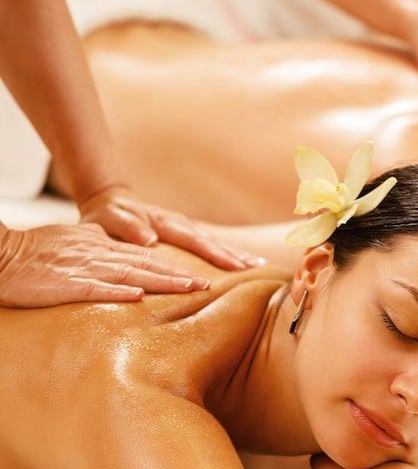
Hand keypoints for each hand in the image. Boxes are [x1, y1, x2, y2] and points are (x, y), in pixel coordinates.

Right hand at [0, 222, 222, 307]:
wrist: (0, 253)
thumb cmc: (31, 253)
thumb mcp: (71, 245)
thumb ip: (97, 252)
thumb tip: (120, 269)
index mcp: (98, 245)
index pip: (142, 256)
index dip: (172, 267)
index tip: (197, 277)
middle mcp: (96, 254)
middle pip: (145, 263)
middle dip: (178, 275)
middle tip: (208, 285)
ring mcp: (81, 268)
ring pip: (129, 274)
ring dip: (161, 282)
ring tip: (189, 290)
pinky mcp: (64, 284)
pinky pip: (94, 288)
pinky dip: (117, 292)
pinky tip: (138, 298)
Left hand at [79, 186, 260, 271]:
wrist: (108, 200)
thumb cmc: (106, 214)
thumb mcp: (109, 218)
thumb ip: (128, 227)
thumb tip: (150, 239)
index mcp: (163, 221)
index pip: (193, 240)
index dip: (214, 254)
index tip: (234, 267)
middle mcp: (178, 222)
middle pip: (211, 240)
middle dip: (234, 254)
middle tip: (258, 268)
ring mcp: (183, 227)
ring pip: (214, 240)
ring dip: (236, 252)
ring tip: (260, 265)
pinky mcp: (184, 233)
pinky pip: (209, 243)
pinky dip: (226, 251)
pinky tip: (242, 262)